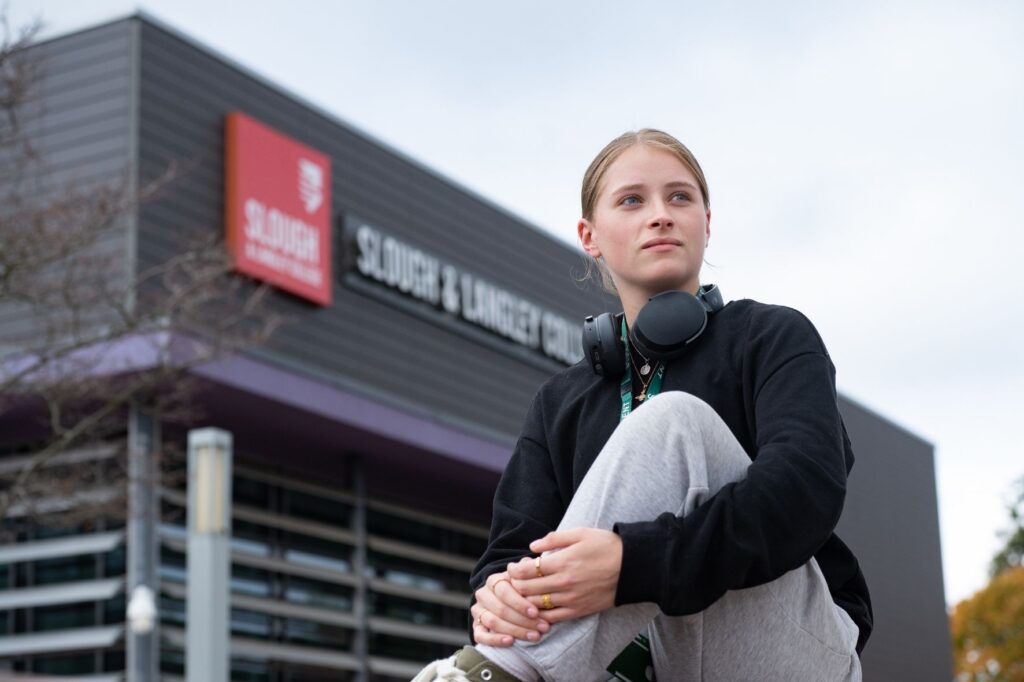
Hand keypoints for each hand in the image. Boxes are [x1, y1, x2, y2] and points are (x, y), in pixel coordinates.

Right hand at [471, 571, 551, 645]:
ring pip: (492, 622)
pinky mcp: (476, 627)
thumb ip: (528, 572)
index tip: (536, 613)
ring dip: (515, 631)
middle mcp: (483, 594)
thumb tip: (530, 563)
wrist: (507, 601)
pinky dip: (495, 640)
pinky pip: (480, 636)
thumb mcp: (525, 578)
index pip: (504, 592)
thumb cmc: (522, 589)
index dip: (520, 603)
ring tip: (535, 636)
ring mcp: (478, 611)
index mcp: (494, 580)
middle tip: (542, 628)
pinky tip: (510, 642)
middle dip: (523, 620)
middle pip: (500, 609)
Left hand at [506, 528, 622, 623]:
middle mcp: (564, 583)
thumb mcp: (580, 533)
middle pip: (528, 588)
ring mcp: (571, 599)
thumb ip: (554, 539)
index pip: (527, 570)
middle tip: (514, 580)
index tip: (513, 567)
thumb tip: (532, 546)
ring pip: (537, 604)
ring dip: (525, 600)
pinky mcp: (580, 610)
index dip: (515, 569)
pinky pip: (553, 617)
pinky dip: (540, 615)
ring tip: (522, 593)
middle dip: (516, 584)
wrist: (632, 566)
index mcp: (563, 562)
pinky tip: (536, 610)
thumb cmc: (606, 546)